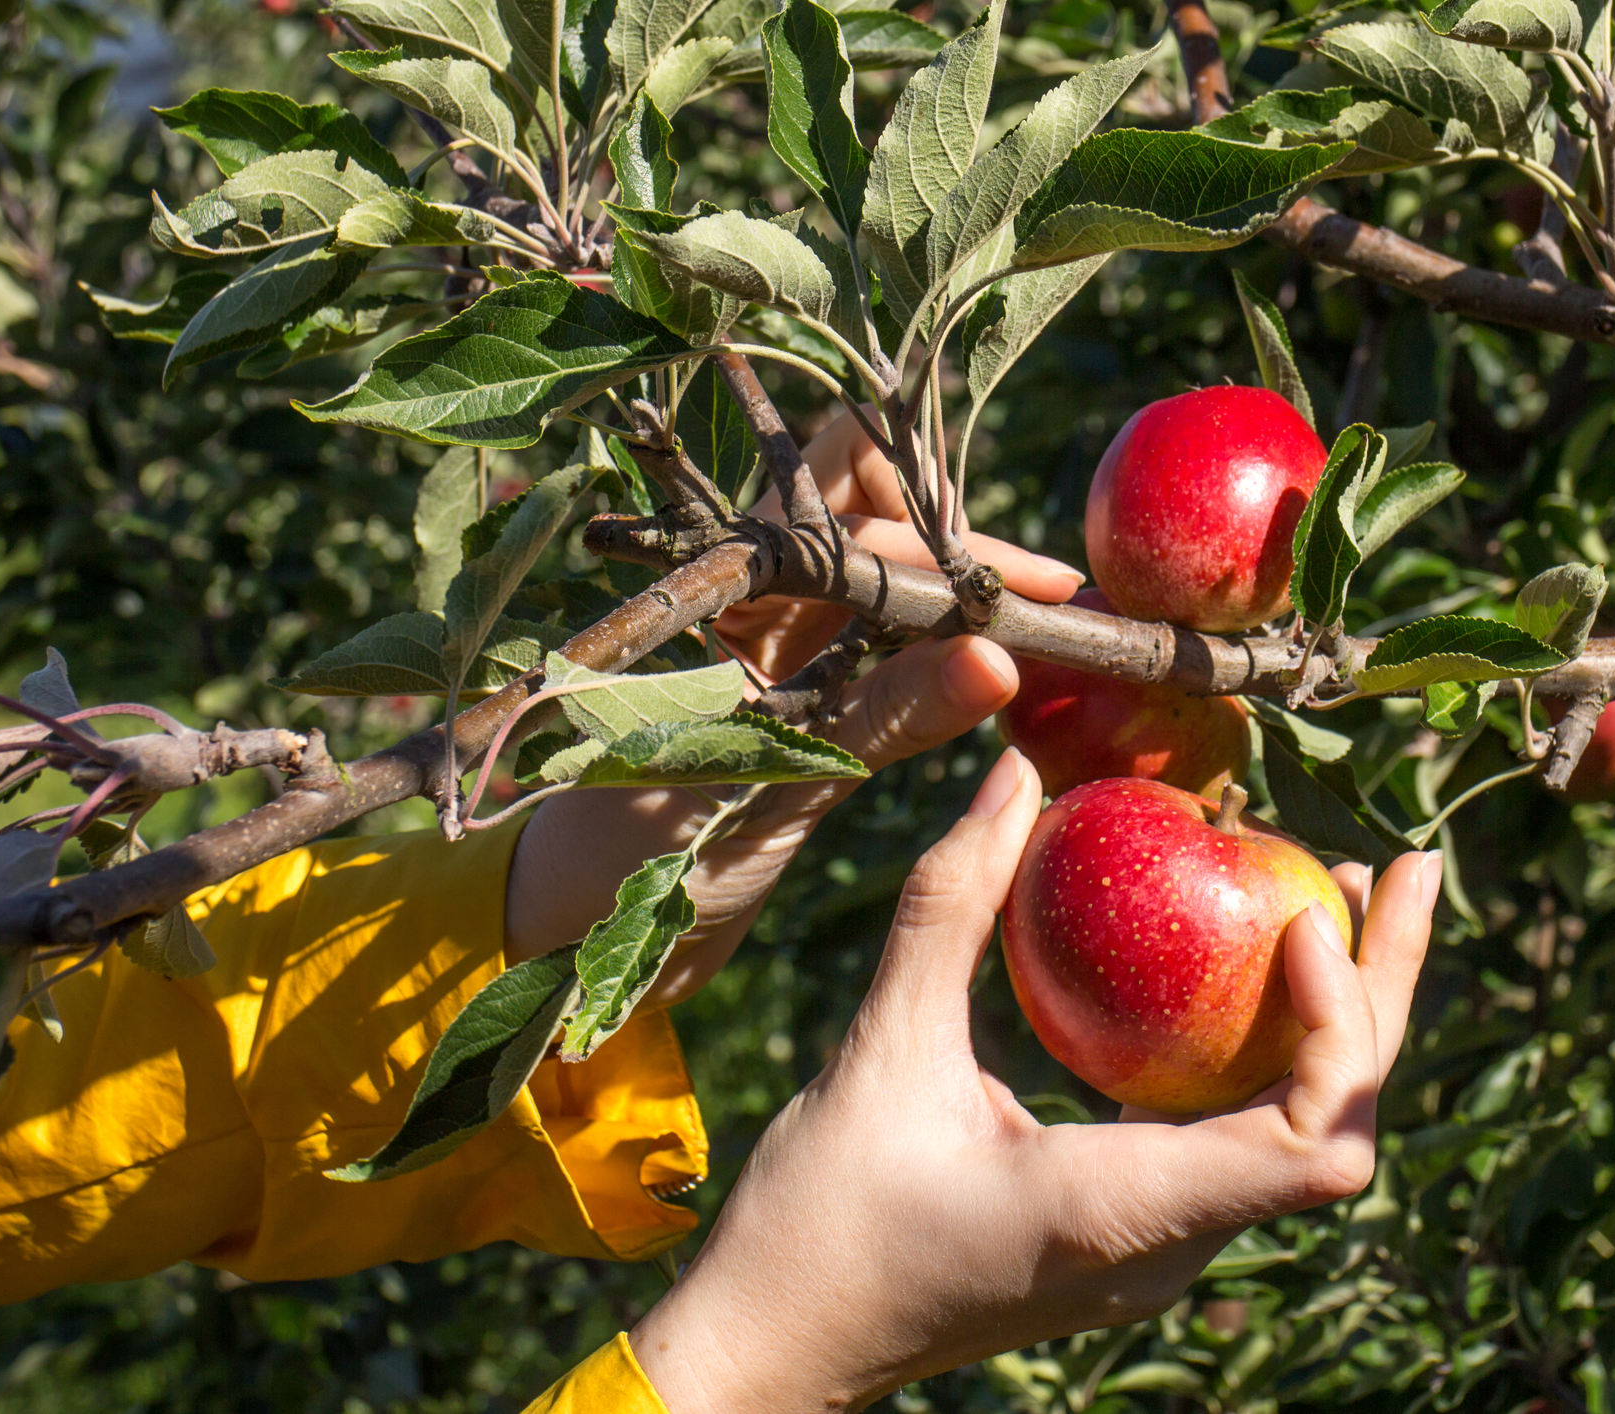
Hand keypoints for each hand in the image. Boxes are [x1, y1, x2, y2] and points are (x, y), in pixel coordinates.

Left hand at [504, 413, 1083, 999]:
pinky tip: (993, 677)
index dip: (959, 549)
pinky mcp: (793, 692)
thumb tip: (999, 661)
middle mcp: (751, 591)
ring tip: (1039, 633)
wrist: (567, 929)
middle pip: (870, 504)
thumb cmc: (633, 854)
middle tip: (1039, 601)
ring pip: (881, 572)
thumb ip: (882, 717)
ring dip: (954, 594)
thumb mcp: (771, 780)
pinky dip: (938, 649)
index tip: (1047, 593)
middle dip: (957, 538)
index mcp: (724, 583)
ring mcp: (773, 639)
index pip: (860, 514)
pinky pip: (879, 642)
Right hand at [629, 748, 1441, 1411]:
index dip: (1346, 1030)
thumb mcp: (880, 1050)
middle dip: (1381, 994)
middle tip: (1406, 866)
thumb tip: (1017, 772)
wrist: (779, 1347)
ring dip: (1332, 1021)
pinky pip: (1235, 1140)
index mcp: (1127, 1214)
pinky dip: (1259, 1051)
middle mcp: (1168, 1247)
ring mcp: (1155, 1250)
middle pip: (1335, 1129)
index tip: (1304, 920)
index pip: (1318, 1145)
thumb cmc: (818, 1223)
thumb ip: (950, 907)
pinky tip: (1231, 971)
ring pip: (1296, 1135)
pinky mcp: (1130, 1235)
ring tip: (1330, 897)